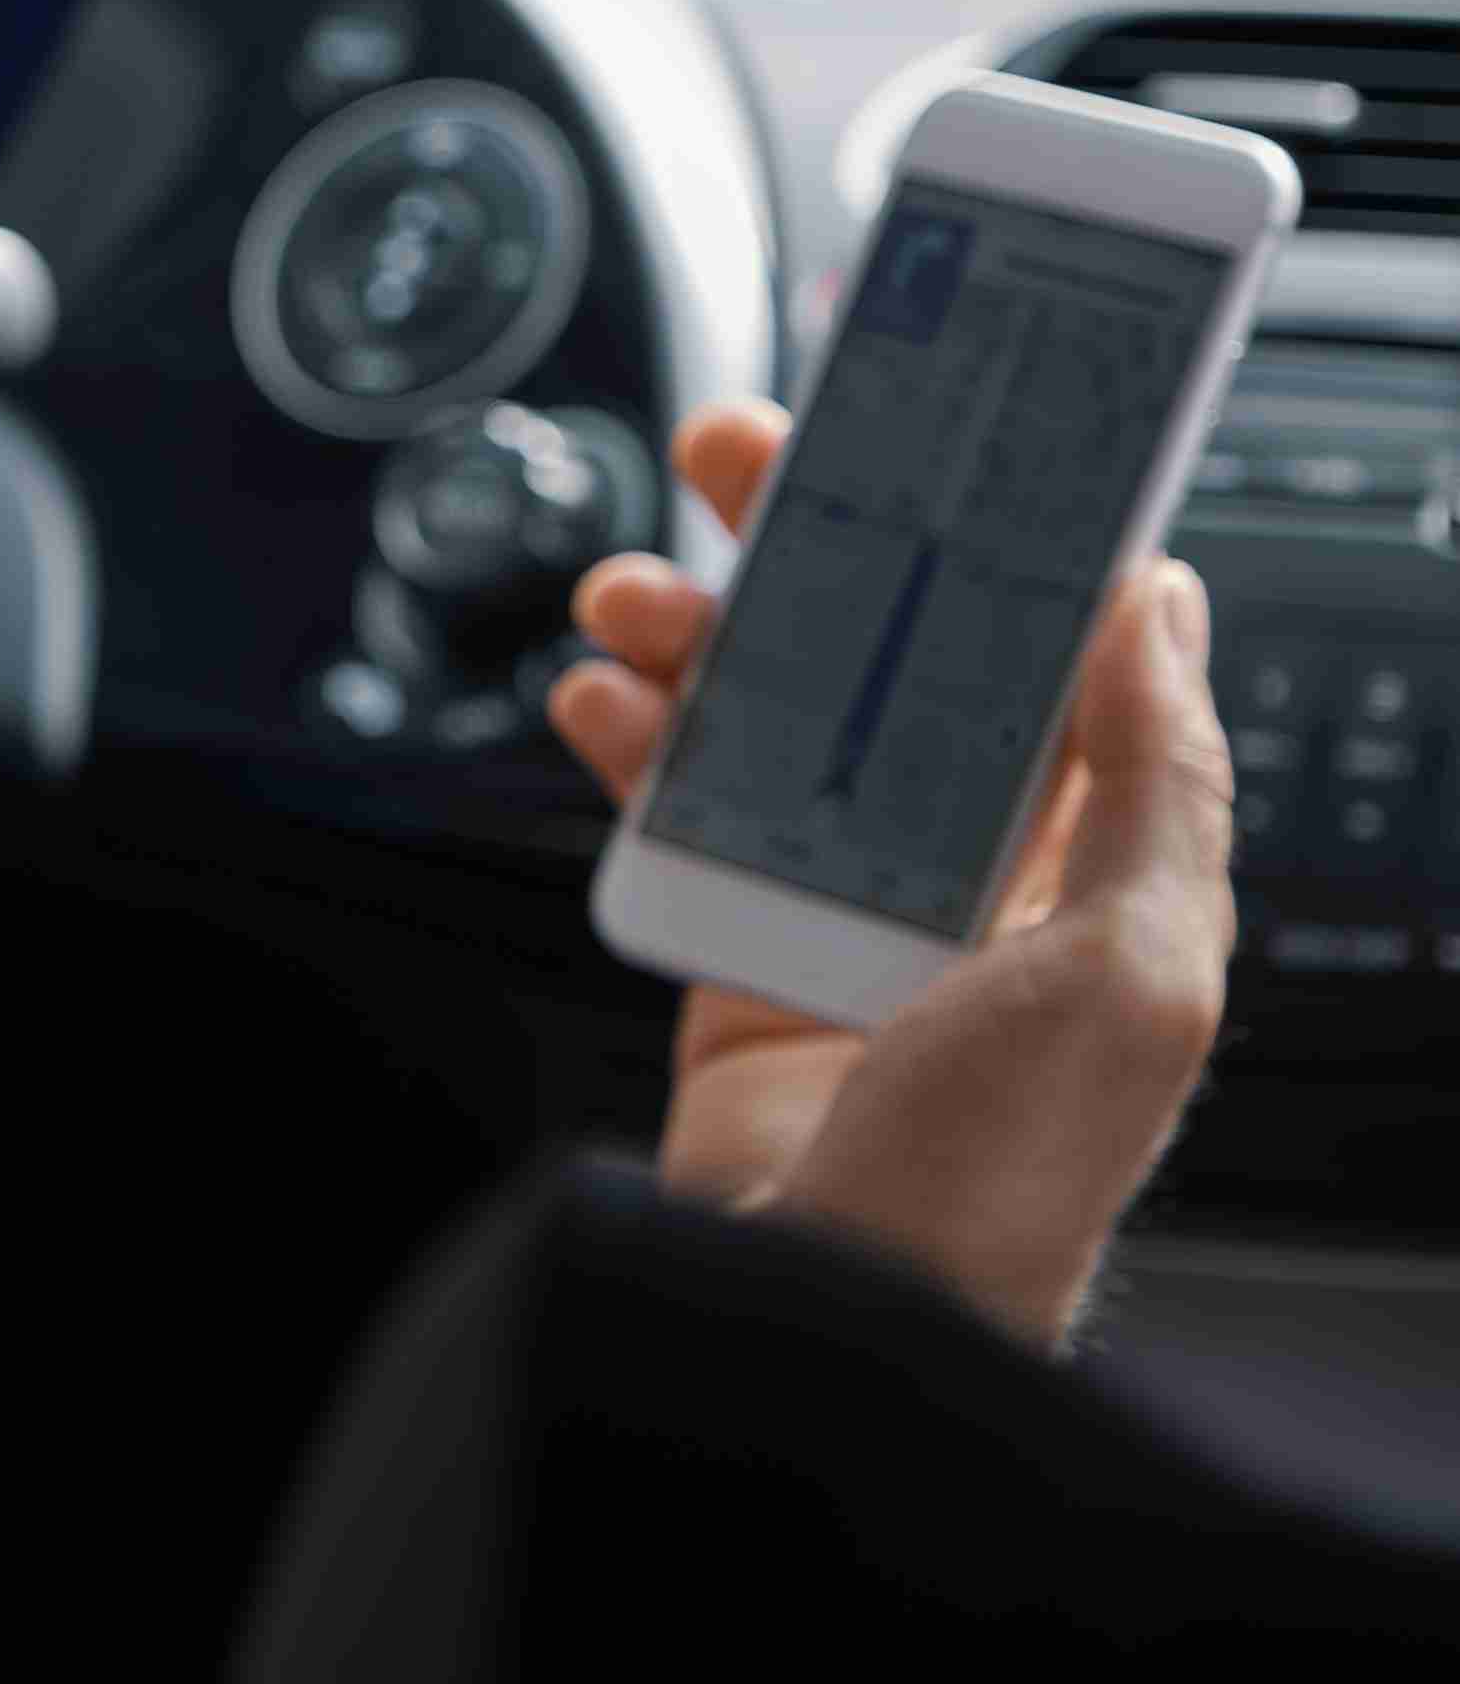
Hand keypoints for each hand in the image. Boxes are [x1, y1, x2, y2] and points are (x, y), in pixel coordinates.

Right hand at [552, 397, 1236, 1351]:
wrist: (832, 1316)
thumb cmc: (998, 1174)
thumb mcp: (1132, 968)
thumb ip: (1152, 781)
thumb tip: (1160, 605)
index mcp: (1087, 864)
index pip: (1043, 653)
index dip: (985, 538)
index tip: (926, 437)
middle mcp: (966, 875)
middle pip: (884, 656)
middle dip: (809, 542)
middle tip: (734, 453)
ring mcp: (840, 911)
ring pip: (760, 714)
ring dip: (693, 631)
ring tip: (629, 596)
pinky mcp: (730, 954)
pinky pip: (673, 811)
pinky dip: (626, 739)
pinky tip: (594, 701)